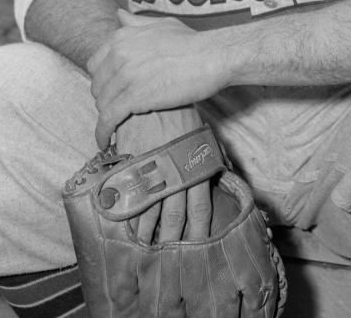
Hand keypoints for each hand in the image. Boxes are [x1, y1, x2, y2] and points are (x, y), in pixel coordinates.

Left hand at [88, 11, 218, 148]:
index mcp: (122, 38)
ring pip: (103, 104)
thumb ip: (137, 23)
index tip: (113, 88)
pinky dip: (103, 132)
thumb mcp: (162, 25)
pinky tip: (105, 141)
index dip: (104, 78)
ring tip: (118, 124)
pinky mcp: (134, 98)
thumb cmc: (192, 42)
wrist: (213, 56)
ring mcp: (125, 76)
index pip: (95, 64)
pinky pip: (108, 119)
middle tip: (121, 107)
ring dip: (108, 117)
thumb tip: (120, 16)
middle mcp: (118, 55)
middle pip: (97, 86)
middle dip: (107, 98)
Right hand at [114, 109, 212, 243]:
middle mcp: (175, 172)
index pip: (200, 208)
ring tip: (145, 246)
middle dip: (171, 239)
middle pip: (174, 217)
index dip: (198, 231)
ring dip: (147, 231)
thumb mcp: (202, 134)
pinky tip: (127, 224)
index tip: (196, 245)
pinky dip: (128, 213)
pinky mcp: (131, 165)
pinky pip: (129, 196)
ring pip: (150, 211)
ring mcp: (151, 170)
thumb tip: (223, 174)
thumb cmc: (182, 113)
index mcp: (196, 166)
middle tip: (169, 255)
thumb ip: (209, 157)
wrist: (154, 94)